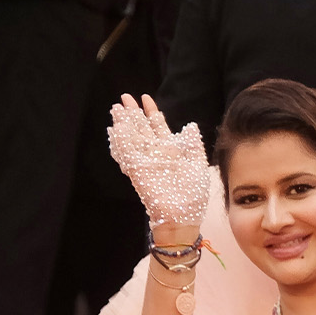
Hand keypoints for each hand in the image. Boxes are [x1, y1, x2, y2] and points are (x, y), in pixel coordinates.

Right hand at [108, 92, 214, 227]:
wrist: (183, 218)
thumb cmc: (193, 197)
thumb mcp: (199, 166)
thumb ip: (194, 145)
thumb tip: (190, 125)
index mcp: (170, 152)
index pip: (158, 127)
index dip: (152, 112)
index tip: (145, 98)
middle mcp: (155, 155)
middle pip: (142, 129)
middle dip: (134, 112)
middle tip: (125, 96)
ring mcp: (145, 163)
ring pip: (132, 138)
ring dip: (124, 123)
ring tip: (116, 108)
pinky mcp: (137, 172)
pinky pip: (127, 153)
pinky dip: (121, 141)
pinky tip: (116, 127)